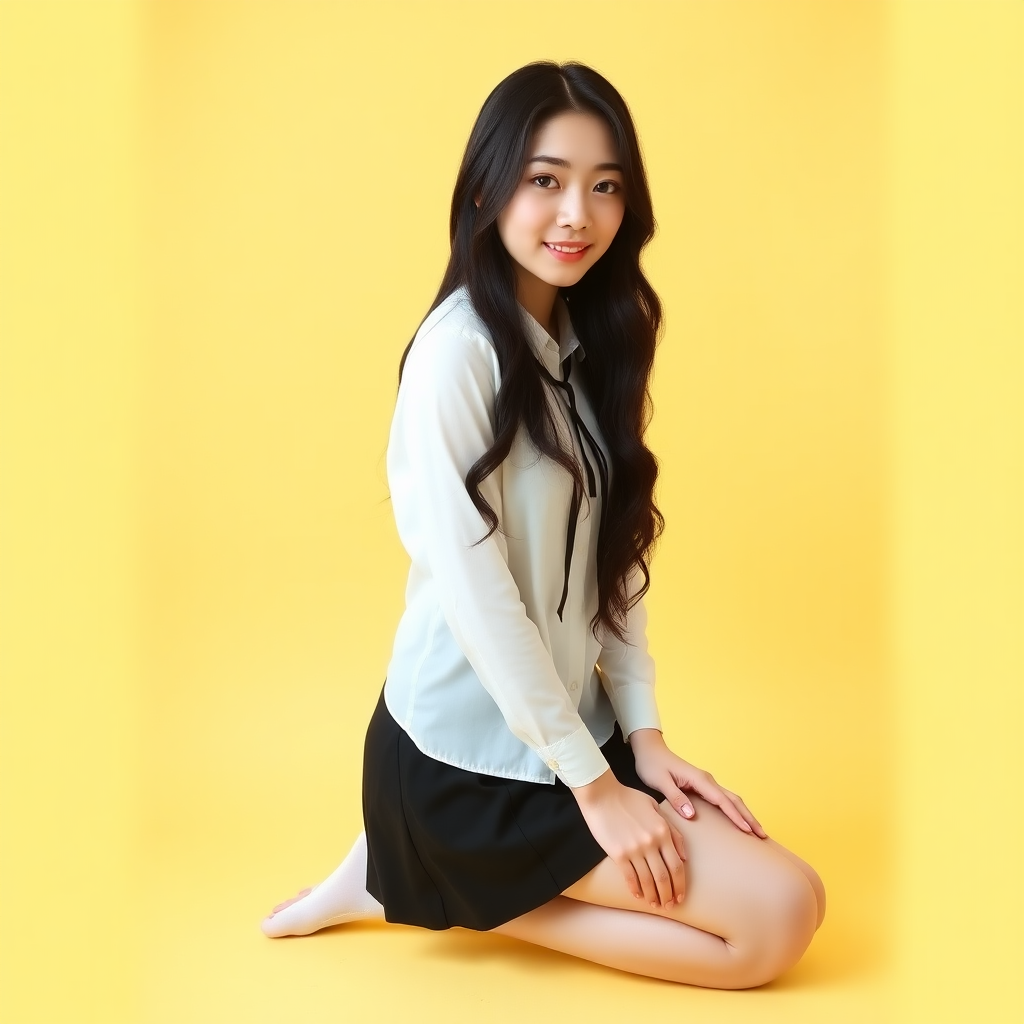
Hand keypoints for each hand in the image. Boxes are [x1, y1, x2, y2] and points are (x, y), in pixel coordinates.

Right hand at [571, 768, 687, 907]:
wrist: (602, 794)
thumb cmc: (628, 798)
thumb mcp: (656, 808)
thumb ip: (673, 830)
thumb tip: (684, 856)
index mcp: (663, 831)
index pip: (677, 865)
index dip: (680, 885)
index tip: (680, 896)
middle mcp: (651, 842)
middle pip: (664, 877)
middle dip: (668, 895)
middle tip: (669, 905)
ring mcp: (634, 849)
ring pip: (648, 881)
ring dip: (653, 896)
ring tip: (655, 904)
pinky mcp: (618, 853)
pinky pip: (630, 877)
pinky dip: (635, 889)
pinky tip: (638, 895)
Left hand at [629, 729, 768, 838]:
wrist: (649, 750)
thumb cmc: (652, 764)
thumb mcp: (660, 781)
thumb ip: (675, 797)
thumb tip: (692, 814)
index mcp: (699, 779)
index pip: (722, 800)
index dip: (735, 816)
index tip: (747, 830)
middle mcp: (706, 780)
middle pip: (733, 799)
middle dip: (748, 817)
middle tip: (762, 835)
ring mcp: (706, 783)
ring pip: (731, 799)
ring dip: (744, 814)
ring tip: (756, 831)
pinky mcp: (702, 786)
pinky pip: (723, 799)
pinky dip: (734, 810)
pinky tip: (738, 820)